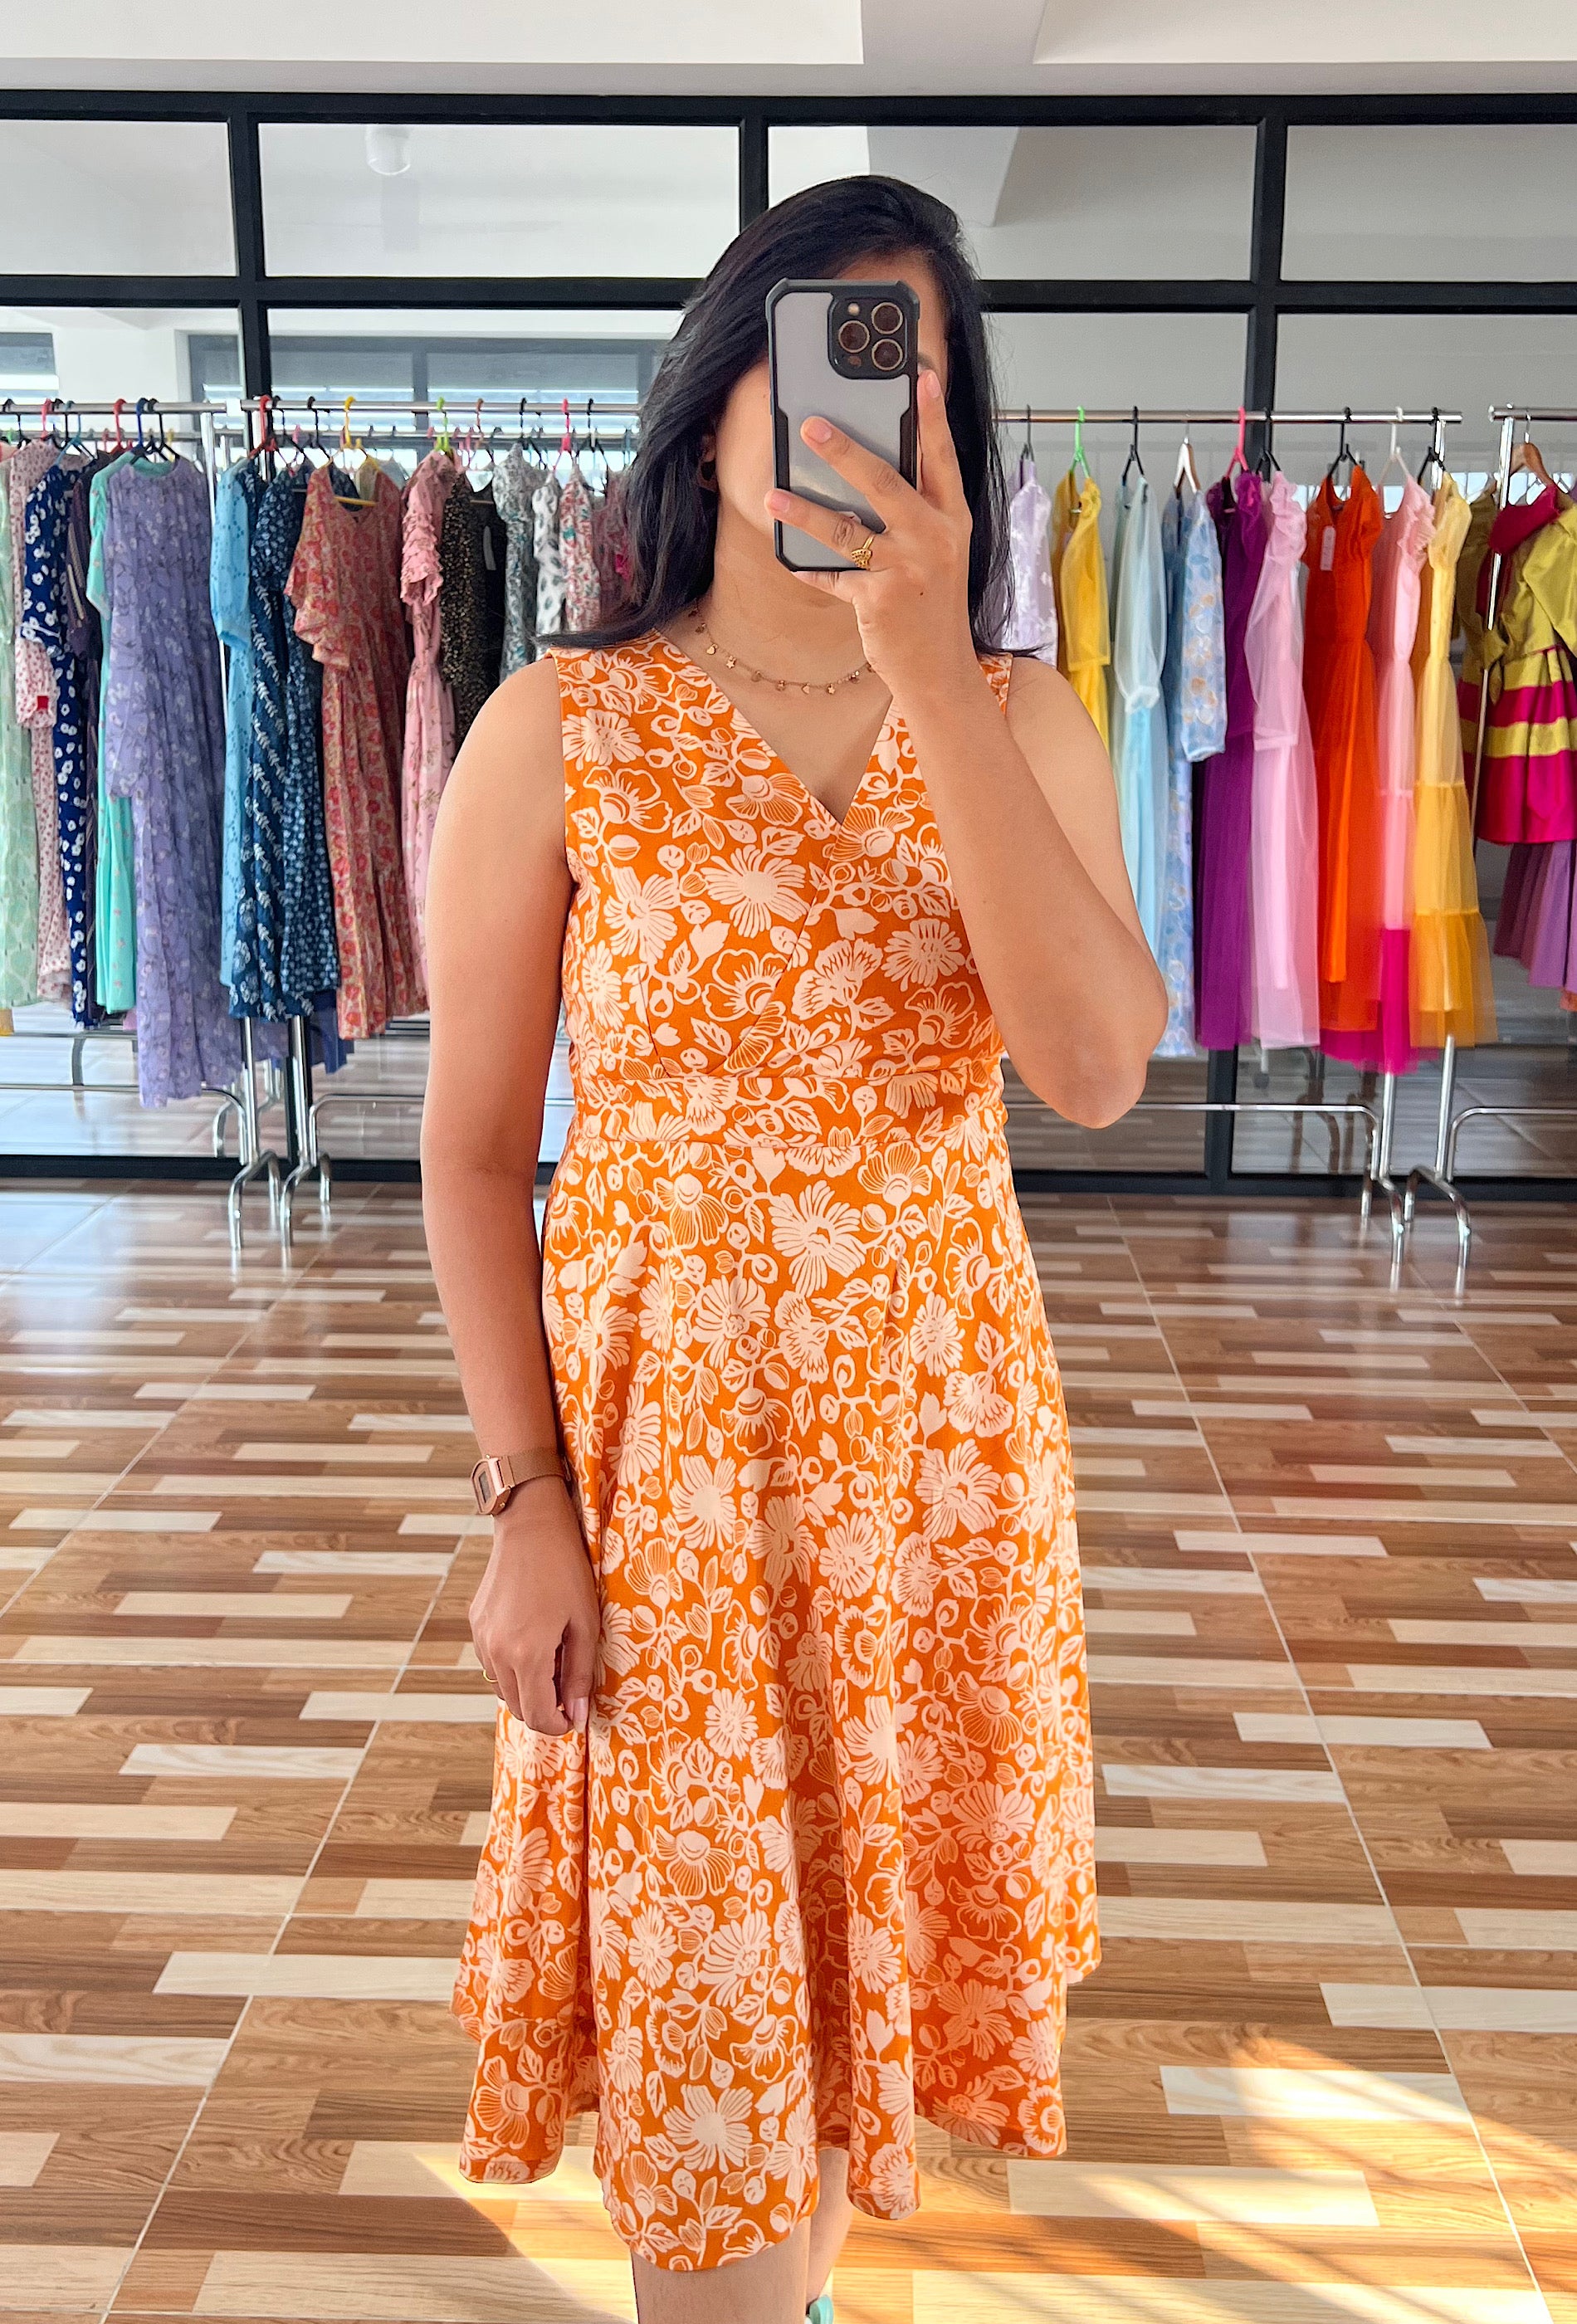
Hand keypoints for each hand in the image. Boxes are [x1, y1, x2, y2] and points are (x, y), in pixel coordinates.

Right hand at [469, 1480, 598, 1736]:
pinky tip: (533, 1643)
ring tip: (553, 1665)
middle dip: (543, 1710)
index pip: (537, 1715)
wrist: (531, 1527)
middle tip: (569, 1694)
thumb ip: (580, 1674)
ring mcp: (482, 1638)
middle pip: (517, 1707)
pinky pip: (492, 1662)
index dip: (558, 1725)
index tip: (573, 1718)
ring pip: (501, 1687)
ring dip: (526, 1689)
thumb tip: (578, 1714)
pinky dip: (511, 1667)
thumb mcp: (584, 1623)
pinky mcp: (476, 1624)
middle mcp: (496, 1652)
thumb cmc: (566, 1571)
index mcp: (526, 1654)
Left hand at [763, 368, 980, 705]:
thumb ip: (916, 513)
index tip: (919, 376)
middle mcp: (933, 538)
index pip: (942, 457)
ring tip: (774, 497)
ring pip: (846, 530)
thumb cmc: (933, 603)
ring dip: (804, 512)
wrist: (939, 668)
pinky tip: (788, 558)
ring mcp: (906, 568)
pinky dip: (808, 569)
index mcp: (952, 518)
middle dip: (844, 451)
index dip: (932, 415)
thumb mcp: (939, 552)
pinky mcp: (878, 599)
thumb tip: (868, 473)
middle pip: (883, 481)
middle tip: (811, 426)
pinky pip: (833, 576)